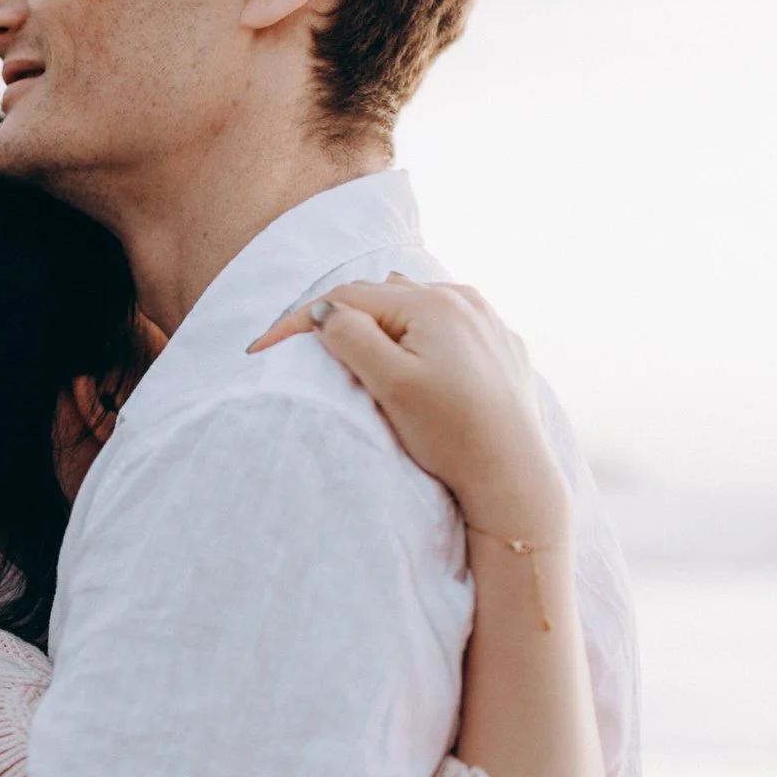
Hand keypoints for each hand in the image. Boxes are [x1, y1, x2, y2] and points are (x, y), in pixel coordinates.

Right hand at [252, 276, 569, 542]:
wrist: (516, 479)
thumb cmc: (452, 436)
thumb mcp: (391, 385)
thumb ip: (352, 338)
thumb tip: (325, 312)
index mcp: (432, 302)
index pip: (347, 299)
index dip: (299, 322)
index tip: (260, 350)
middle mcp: (464, 299)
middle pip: (381, 297)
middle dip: (341, 319)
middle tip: (302, 351)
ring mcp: (488, 321)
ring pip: (416, 306)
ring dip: (382, 322)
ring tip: (356, 350)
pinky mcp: (503, 347)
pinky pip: (449, 326)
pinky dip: (420, 335)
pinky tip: (416, 358)